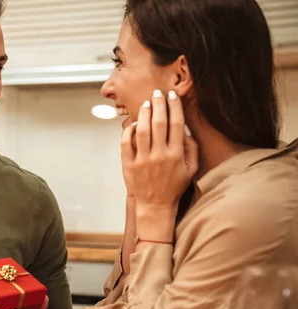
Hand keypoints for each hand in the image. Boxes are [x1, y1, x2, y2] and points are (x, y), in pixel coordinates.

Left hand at [121, 89, 197, 209]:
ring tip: (146, 103)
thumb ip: (191, 148)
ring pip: (141, 130)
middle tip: (157, 93)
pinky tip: (133, 124)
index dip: (174, 107)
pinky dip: (128, 131)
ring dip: (143, 114)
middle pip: (158, 123)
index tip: (172, 95)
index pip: (176, 124)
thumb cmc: (174, 186)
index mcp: (176, 155)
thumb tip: (184, 128)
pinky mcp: (129, 164)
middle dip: (158, 104)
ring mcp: (142, 160)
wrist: (155, 205)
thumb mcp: (191, 169)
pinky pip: (126, 143)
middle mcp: (159, 155)